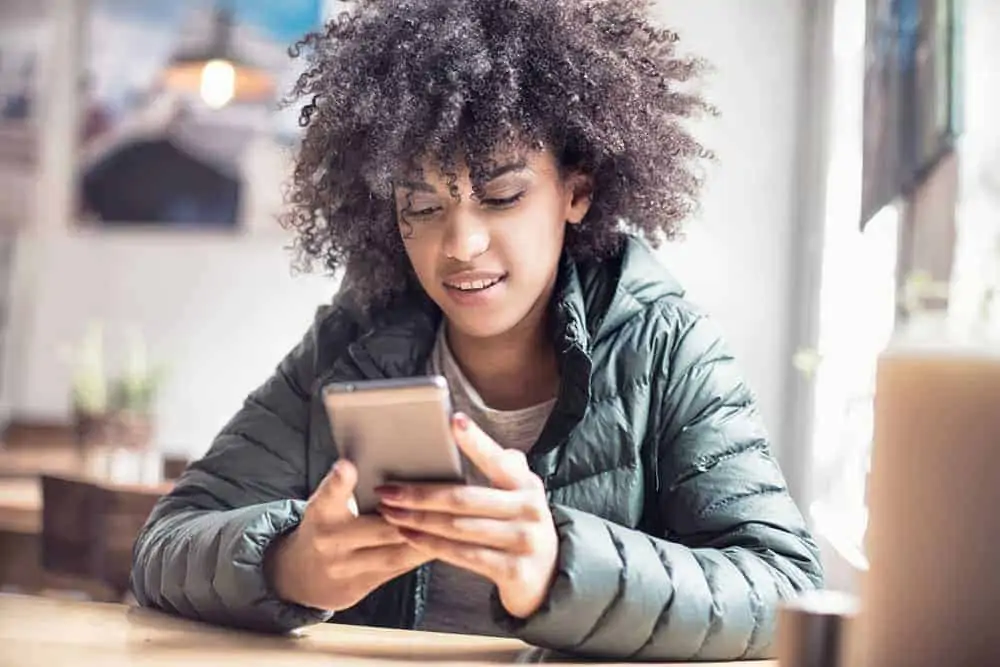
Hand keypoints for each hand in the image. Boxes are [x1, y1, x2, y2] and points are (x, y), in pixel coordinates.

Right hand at [268, 460, 430, 611]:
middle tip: (440, 501)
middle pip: (378, 528)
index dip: (339, 481)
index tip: (347, 466)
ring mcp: (345, 568)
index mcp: (321, 511)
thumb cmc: (327, 525)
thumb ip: (348, 487)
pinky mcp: (360, 586)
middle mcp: (330, 540)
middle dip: (410, 517)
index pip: (329, 493)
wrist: (301, 575)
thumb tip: (385, 459)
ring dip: (426, 539)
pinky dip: (422, 554)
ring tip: (452, 523)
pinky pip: (399, 570)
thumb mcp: (328, 503)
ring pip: (394, 553)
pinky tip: (444, 543)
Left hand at [376, 413, 558, 618]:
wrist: (550, 575)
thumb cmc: (520, 524)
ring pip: (458, 528)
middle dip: (421, 494)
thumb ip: (499, 464)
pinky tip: (408, 536)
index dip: (476, 441)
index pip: (497, 459)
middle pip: (464, 498)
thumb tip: (465, 428)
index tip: (454, 421)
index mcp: (527, 484)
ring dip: (418, 520)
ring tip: (390, 512)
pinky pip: (463, 555)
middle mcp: (529, 509)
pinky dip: (431, 545)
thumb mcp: (519, 492)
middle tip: (389, 490)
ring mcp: (522, 541)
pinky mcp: (513, 570)